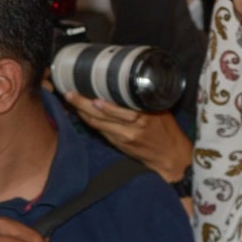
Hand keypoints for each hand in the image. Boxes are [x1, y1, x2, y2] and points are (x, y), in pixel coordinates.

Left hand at [65, 94, 192, 182]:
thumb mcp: (160, 110)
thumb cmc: (167, 131)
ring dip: (82, 112)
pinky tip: (83, 114)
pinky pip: (101, 131)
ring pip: (98, 123)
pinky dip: (91, 122)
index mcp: (143, 116)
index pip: (116, 106)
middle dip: (83, 103)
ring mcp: (123, 138)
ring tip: (72, 101)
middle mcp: (131, 127)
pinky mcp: (119, 145)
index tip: (87, 86)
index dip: (99, 98)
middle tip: (70, 93)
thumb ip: (143, 100)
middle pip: (101, 114)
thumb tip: (127, 84)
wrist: (170, 157)